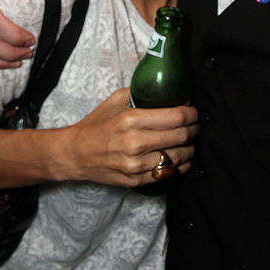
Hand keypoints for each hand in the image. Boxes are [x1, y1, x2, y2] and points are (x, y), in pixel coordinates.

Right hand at [58, 88, 198, 186]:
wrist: (75, 154)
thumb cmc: (96, 125)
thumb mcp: (114, 101)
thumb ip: (139, 94)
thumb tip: (163, 89)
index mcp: (131, 120)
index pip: (175, 117)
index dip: (191, 114)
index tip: (193, 112)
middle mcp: (135, 143)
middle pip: (180, 136)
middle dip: (193, 129)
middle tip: (195, 126)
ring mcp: (136, 164)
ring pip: (177, 157)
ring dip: (190, 149)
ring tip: (191, 142)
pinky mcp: (136, 180)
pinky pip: (167, 175)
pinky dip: (180, 167)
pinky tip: (183, 160)